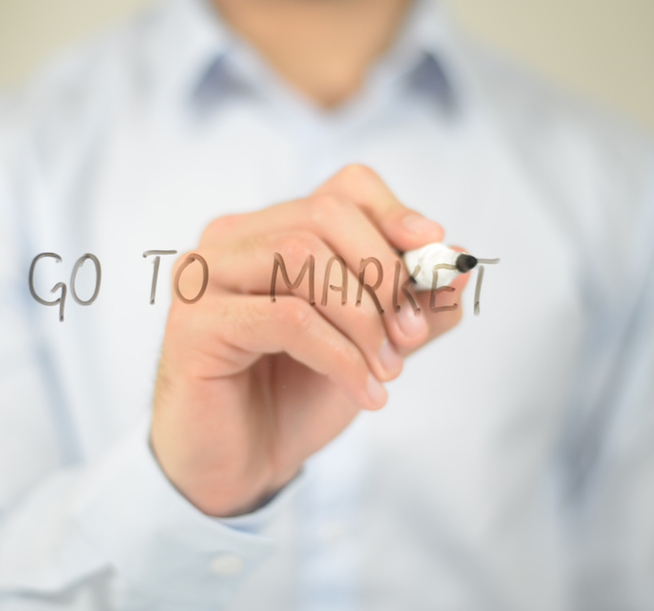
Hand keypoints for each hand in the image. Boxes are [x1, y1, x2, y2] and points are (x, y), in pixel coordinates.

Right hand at [150, 165, 470, 515]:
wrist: (242, 464)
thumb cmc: (296, 394)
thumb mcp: (373, 344)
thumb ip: (414, 304)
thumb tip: (459, 264)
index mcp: (272, 229)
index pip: (342, 189)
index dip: (394, 214)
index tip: (434, 256)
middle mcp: (232, 240)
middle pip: (324, 215)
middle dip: (384, 274)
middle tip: (412, 335)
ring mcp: (205, 277)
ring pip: (301, 257)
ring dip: (362, 317)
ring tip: (386, 371)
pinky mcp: (194, 324)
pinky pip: (286, 317)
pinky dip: (339, 355)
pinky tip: (363, 392)